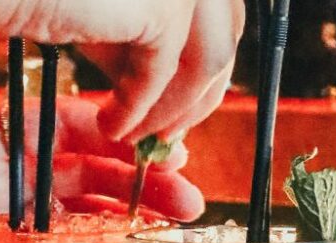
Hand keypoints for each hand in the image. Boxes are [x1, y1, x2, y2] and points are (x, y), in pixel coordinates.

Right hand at [0, 0, 244, 140]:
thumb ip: (144, 45)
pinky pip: (162, 76)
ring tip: (134, 137)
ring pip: (205, 62)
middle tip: (164, 137)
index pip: (220, 16)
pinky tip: (110, 126)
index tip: (178, 110)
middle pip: (225, 35)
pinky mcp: (161, 8)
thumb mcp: (110, 22)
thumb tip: (175, 97)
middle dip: (197, 93)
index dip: (205, 66)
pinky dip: (138, 109)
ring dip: (172, 108)